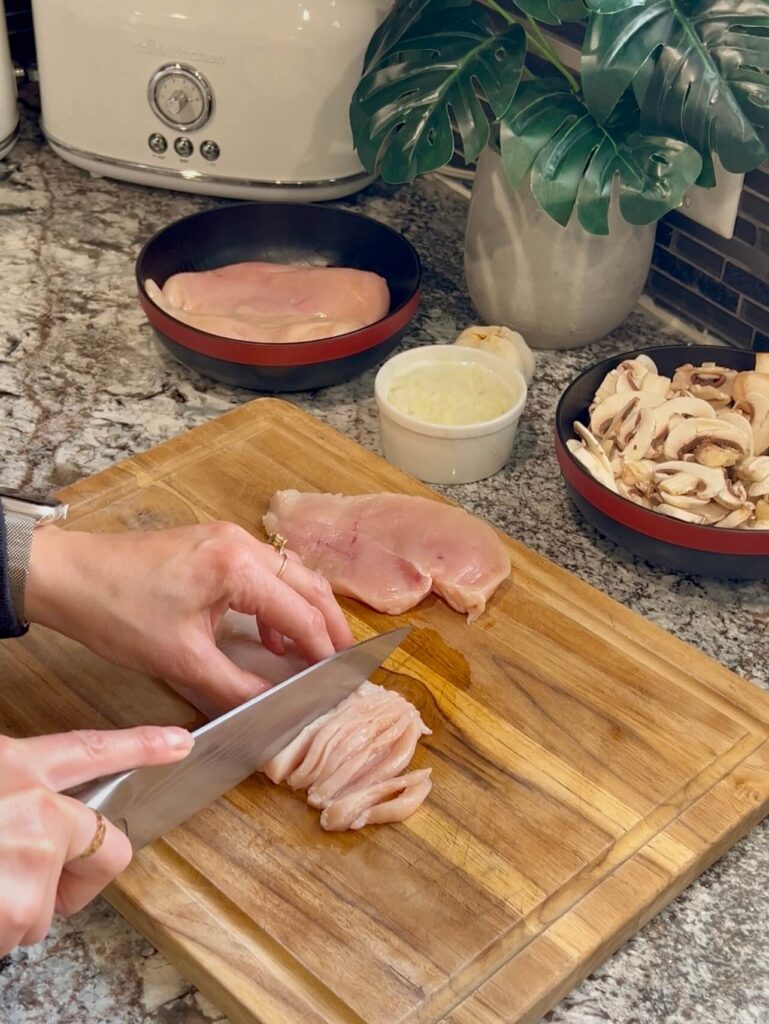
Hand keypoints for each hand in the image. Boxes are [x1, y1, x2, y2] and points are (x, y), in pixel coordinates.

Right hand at [0, 724, 192, 954]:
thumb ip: (5, 795)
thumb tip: (20, 821)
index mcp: (14, 768)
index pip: (91, 752)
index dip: (141, 745)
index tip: (180, 742)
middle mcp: (35, 809)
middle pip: (102, 851)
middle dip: (75, 878)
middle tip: (24, 882)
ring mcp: (27, 861)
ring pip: (42, 909)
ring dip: (7, 914)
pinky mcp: (12, 909)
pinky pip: (9, 940)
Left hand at [25, 522, 353, 709]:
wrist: (68, 577)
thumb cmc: (117, 613)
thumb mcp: (182, 660)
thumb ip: (237, 685)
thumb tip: (275, 706)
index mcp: (237, 567)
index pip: (300, 612)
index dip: (322, 649)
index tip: (336, 679)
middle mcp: (241, 543)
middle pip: (307, 584)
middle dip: (329, 624)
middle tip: (342, 660)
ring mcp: (228, 538)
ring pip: (289, 573)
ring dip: (305, 609)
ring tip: (313, 650)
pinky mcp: (214, 542)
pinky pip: (264, 569)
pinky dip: (278, 599)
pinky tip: (270, 633)